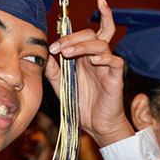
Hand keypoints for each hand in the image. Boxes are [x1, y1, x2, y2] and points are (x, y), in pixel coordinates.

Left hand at [45, 0, 133, 146]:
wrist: (95, 125)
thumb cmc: (81, 104)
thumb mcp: (61, 85)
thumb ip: (53, 70)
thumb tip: (43, 54)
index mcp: (84, 57)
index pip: (83, 34)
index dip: (68, 34)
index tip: (52, 47)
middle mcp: (96, 58)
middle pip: (91, 34)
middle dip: (73, 37)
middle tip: (58, 48)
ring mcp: (107, 66)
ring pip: (101, 44)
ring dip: (83, 45)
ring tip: (68, 53)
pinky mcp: (115, 77)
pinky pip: (115, 61)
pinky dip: (104, 57)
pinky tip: (92, 61)